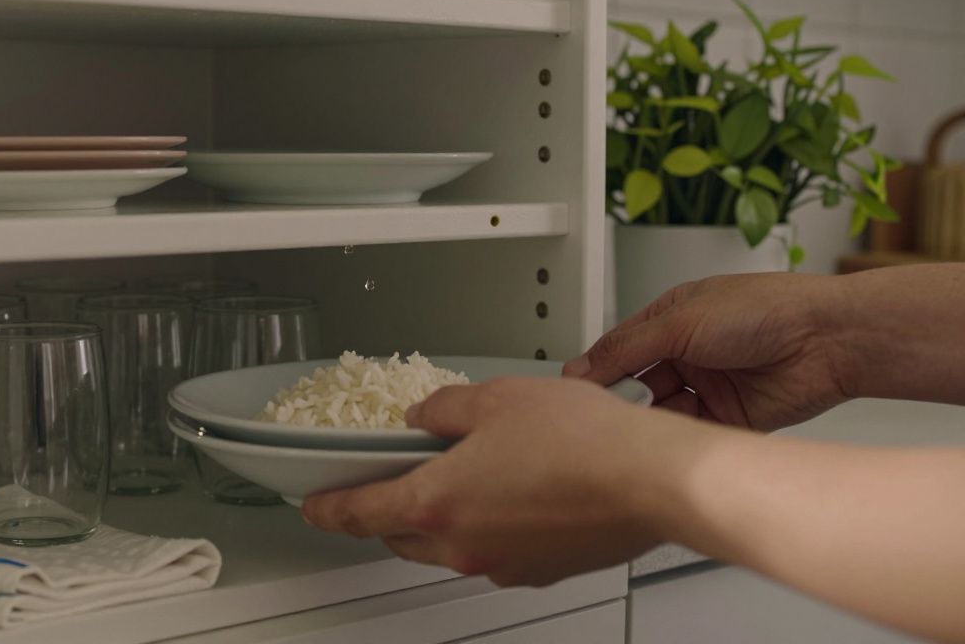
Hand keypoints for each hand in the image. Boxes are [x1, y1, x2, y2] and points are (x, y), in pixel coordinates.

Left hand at [300, 378, 696, 586]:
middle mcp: (464, 545)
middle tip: (384, 486)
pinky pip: (491, 553)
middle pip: (400, 537)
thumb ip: (446, 409)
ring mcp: (502, 564)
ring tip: (455, 481)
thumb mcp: (496, 398)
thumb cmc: (583, 441)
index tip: (314, 507)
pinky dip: (482, 529)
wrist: (653, 480)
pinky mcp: (539, 570)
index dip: (329, 509)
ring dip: (435, 522)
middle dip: (383, 513)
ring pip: (445, 550)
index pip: (360, 513)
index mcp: (438, 502)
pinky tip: (506, 495)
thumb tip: (426, 416)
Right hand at [565, 273, 853, 430]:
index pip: (619, 348)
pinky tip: (663, 440)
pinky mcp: (729, 418)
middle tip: (606, 413)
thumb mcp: (679, 322)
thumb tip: (581, 367)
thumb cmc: (766, 311)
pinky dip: (675, 437)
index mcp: (671, 319)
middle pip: (636, 382)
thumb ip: (625, 348)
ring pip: (661, 410)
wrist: (830, 341)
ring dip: (648, 419)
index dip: (597, 370)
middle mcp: (688, 352)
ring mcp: (708, 385)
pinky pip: (691, 432)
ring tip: (634, 428)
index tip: (575, 392)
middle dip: (621, 398)